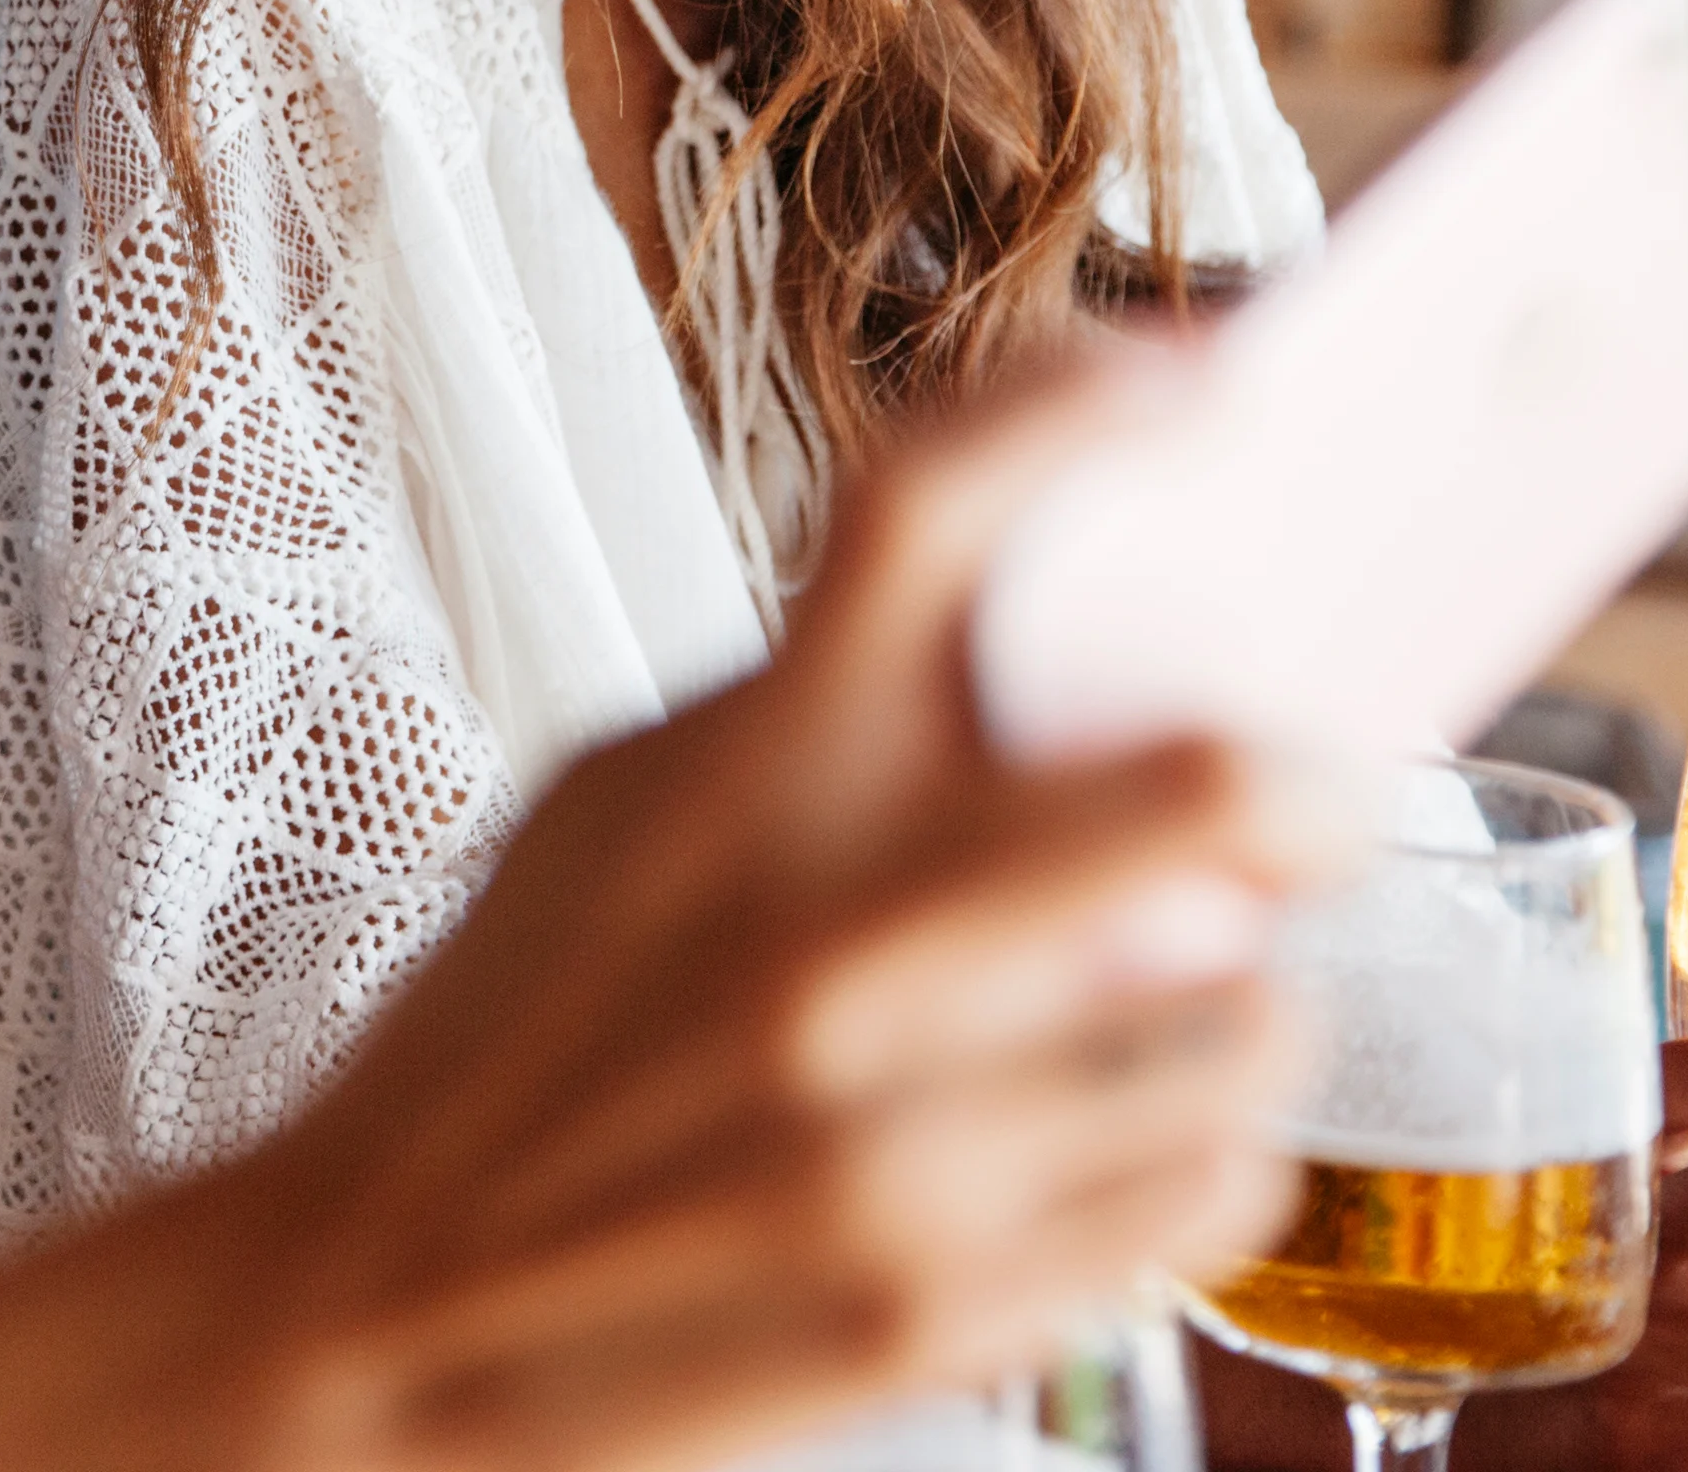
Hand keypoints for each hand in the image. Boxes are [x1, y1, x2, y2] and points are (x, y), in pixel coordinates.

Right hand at [195, 370, 1330, 1462]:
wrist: (368, 1310)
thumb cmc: (505, 1046)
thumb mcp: (614, 818)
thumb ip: (806, 733)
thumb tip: (1033, 672)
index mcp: (742, 771)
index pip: (933, 507)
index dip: (1089, 402)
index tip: (1204, 378)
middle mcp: (832, 932)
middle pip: (1204, 779)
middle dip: (1317, 784)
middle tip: (1318, 793)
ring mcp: (903, 1129)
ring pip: (1253, 1018)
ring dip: (1238, 1008)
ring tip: (1159, 1016)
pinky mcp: (949, 1301)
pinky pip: (1214, 1188)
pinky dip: (1192, 1158)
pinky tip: (1106, 1144)